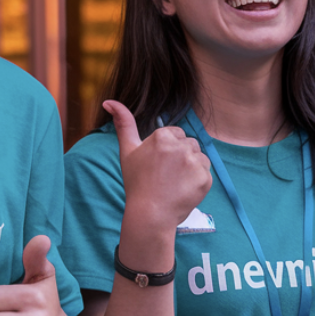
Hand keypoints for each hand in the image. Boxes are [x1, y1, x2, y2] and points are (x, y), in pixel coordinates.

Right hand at [106, 100, 211, 269]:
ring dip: (191, 167)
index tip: (159, 165)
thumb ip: (123, 124)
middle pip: (189, 144)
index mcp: (162, 136)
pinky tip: (184, 190)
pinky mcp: (205, 178)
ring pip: (199, 157)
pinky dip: (198, 181)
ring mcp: (194, 162)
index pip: (176, 134)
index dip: (168, 150)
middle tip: (166, 175)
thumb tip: (108, 101)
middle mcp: (180, 146)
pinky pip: (206, 172)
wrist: (149, 214)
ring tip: (175, 182)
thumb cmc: (137, 183)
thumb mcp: (127, 151)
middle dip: (181, 157)